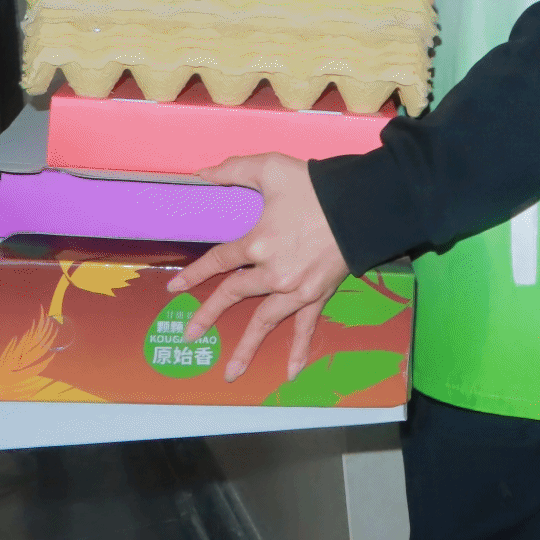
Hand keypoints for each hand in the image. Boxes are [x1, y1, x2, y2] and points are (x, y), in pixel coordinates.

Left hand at [167, 153, 348, 382]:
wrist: (364, 203)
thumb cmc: (316, 185)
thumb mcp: (272, 168)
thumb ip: (233, 169)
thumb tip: (201, 174)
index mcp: (257, 243)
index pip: (217, 261)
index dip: (194, 274)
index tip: (175, 288)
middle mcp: (272, 273)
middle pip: (233, 295)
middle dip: (208, 314)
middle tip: (189, 333)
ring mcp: (296, 288)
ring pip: (265, 321)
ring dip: (246, 347)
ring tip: (230, 371)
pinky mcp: (318, 294)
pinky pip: (307, 326)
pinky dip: (300, 349)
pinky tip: (290, 372)